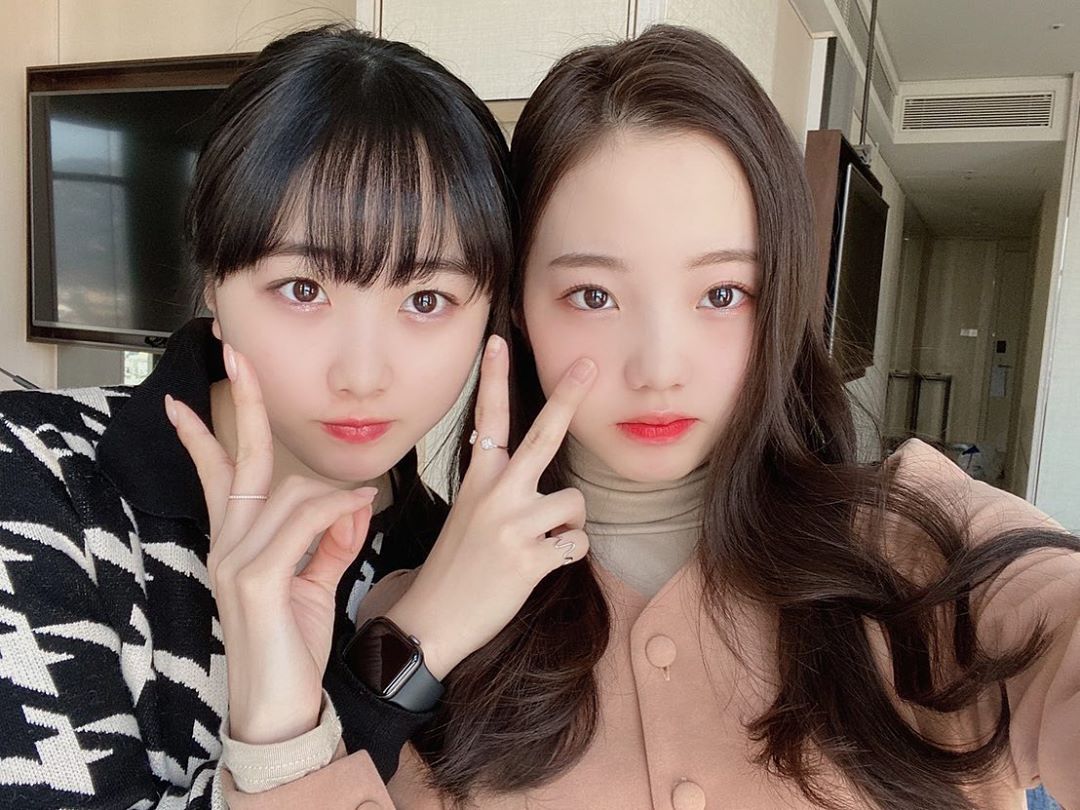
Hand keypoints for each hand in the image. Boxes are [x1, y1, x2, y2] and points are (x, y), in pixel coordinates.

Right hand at [166, 344, 375, 743]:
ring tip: (361, 515)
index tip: (186, 402)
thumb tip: (352, 499)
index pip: (219, 475)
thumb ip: (330, 539)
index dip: (204, 436)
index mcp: (237, 542)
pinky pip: (302, 522)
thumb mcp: (317, 582)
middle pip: (241, 460)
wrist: (282, 707)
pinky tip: (357, 511)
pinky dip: (336, 512)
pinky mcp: (253, 579)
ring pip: (290, 492)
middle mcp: (228, 544)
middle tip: (235, 352)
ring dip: (336, 497)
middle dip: (244, 403)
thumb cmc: (295, 646)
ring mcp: (235, 560)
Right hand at [386, 335, 595, 678]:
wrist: (432, 620)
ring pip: (575, 503)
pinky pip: (577, 544)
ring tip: (542, 542)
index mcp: (477, 481)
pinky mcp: (530, 558)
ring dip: (569, 524)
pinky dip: (568, 554)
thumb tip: (526, 473)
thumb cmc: (453, 568)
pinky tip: (542, 564)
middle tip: (589, 366)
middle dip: (568, 397)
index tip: (499, 342)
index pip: (486, 420)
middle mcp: (496, 495)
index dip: (493, 379)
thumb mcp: (466, 515)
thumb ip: (496, 488)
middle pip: (544, 436)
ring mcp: (513, 525)